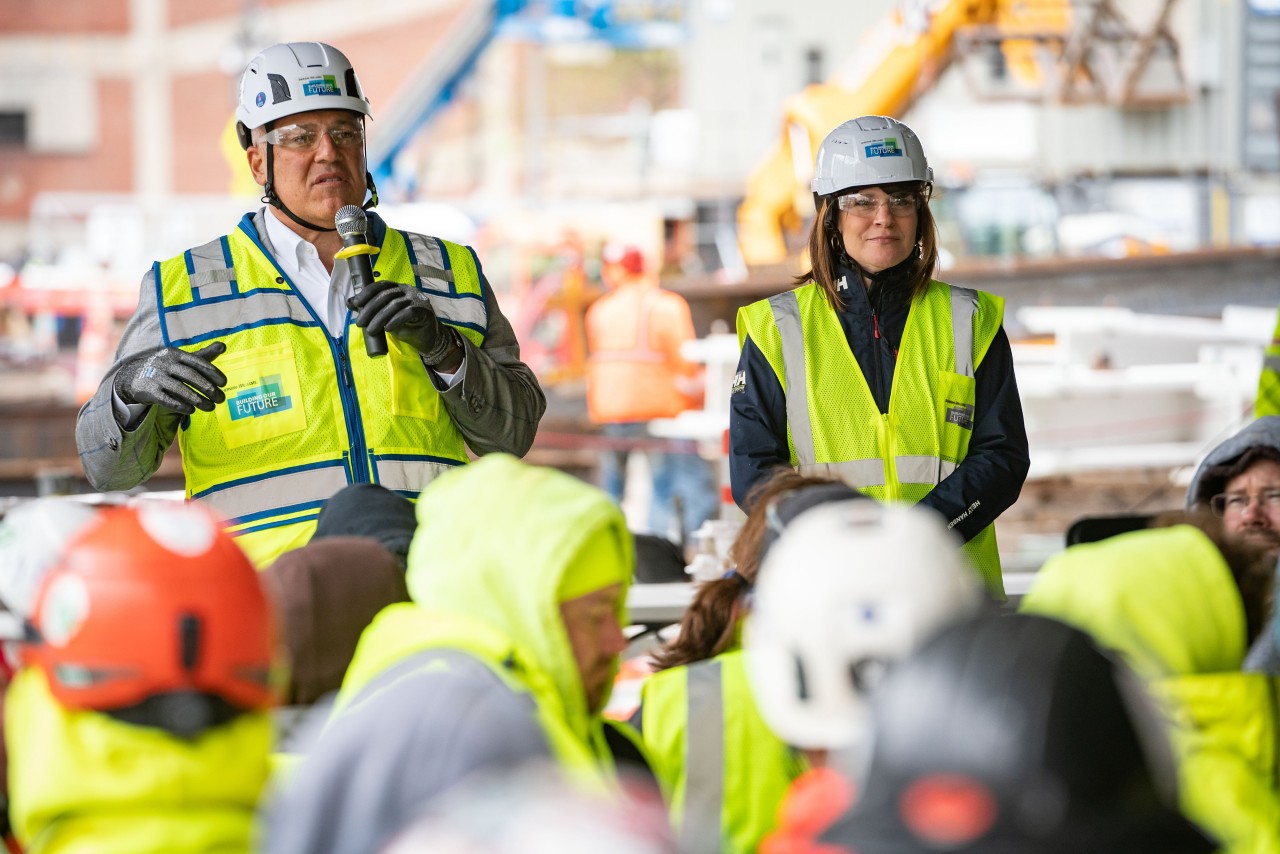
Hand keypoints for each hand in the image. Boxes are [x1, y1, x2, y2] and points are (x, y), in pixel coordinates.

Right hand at [113, 342, 227, 415]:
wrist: (134, 375)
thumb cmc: (167, 367)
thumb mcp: (183, 359)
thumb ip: (203, 355)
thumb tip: (223, 346)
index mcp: (175, 354)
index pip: (197, 362)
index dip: (212, 372)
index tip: (224, 383)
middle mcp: (165, 363)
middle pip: (190, 375)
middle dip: (207, 388)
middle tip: (221, 399)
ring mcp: (155, 376)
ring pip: (179, 388)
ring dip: (197, 399)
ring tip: (211, 407)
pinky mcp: (148, 390)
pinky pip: (165, 399)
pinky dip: (179, 405)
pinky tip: (192, 411)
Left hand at [347, 280, 457, 366]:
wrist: (427, 339)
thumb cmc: (406, 326)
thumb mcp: (385, 317)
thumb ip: (371, 309)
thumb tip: (350, 303)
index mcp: (398, 288)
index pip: (381, 285)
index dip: (367, 293)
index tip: (356, 304)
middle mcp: (408, 290)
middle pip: (386, 295)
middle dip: (370, 310)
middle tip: (360, 323)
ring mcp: (417, 299)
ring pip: (395, 305)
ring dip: (379, 318)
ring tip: (371, 330)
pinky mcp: (424, 311)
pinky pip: (408, 313)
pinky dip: (395, 320)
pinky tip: (388, 328)